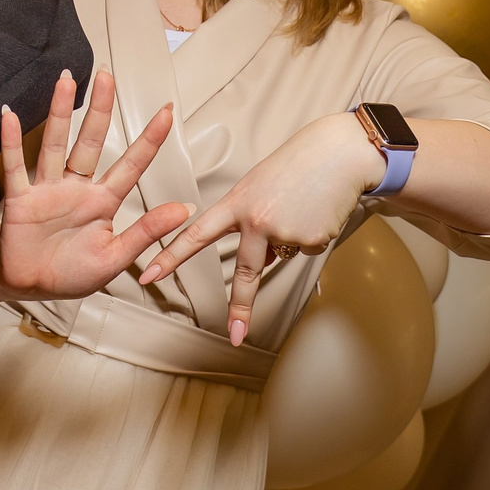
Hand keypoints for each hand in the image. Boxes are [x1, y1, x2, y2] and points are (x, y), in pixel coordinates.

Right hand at [0, 71, 190, 299]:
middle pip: (91, 141)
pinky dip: (12, 142)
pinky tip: (11, 116)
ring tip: (66, 80)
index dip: (149, 139)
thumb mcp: (115, 257)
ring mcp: (48, 190)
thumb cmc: (72, 273)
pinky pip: (16, 166)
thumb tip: (184, 209)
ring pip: (56, 145)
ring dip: (60, 112)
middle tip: (107, 75)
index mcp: (103, 203)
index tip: (167, 111)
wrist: (30, 288)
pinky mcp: (21, 199)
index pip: (131, 164)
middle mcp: (77, 188)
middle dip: (100, 109)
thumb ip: (146, 232)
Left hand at [138, 108, 382, 344]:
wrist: (339, 154)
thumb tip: (262, 257)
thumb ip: (249, 222)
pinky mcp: (312, 240)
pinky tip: (317, 212)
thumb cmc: (295, 166)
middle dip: (241, 308)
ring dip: (290, 237)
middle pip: (245, 272)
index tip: (149, 276)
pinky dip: (311, 234)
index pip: (196, 236)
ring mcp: (285, 233)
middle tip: (235, 336)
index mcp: (236, 205)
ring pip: (283, 253)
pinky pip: (306, 248)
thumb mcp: (257, 187)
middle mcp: (257, 222)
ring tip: (302, 206)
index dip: (170, 257)